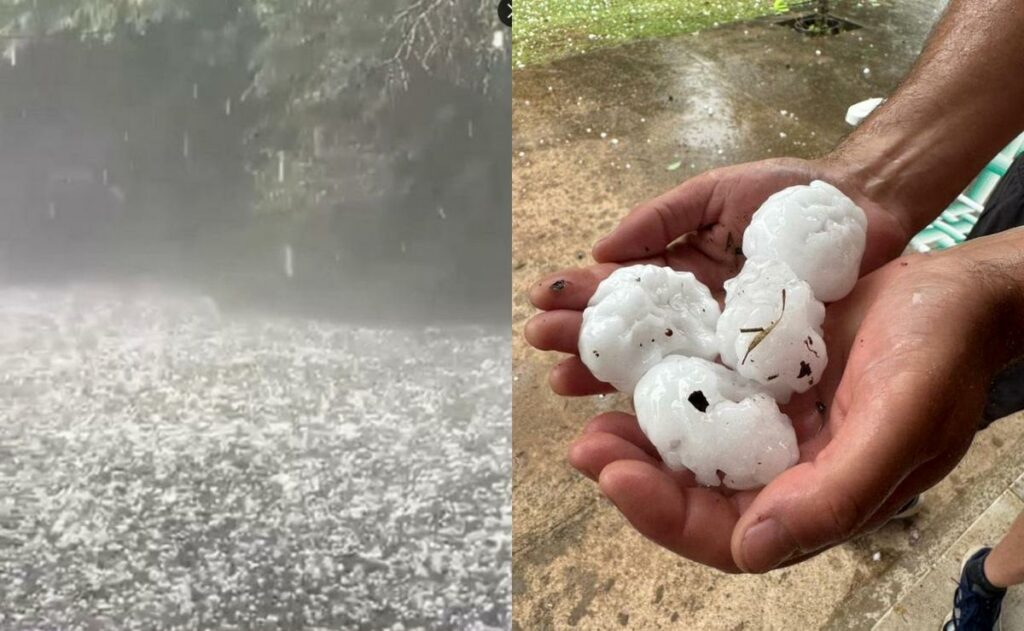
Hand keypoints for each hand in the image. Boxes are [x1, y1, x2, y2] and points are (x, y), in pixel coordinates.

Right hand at [525, 158, 909, 395]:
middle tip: (541, 346)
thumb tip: (601, 249)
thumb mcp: (716, 193)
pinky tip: (634, 408)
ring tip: (565, 380)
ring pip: (660, 363)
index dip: (582, 295)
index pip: (621, 287)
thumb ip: (661, 217)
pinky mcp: (761, 365)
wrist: (864, 208)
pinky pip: (714, 383)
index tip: (540, 301)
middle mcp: (696, 313)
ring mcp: (725, 342)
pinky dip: (674, 398)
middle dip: (583, 337)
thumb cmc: (790, 194)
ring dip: (609, 372)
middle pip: (631, 332)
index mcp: (681, 271)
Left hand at [567, 244, 1018, 571]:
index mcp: (818, 498)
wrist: (954, 292)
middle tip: (585, 448)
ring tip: (592, 419)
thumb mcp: (900, 426)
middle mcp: (785, 471)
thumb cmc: (941, 356)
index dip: (665, 516)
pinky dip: (662, 392)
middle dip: (635, 478)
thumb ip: (835, 496)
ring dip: (638, 439)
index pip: (727, 534)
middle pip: (694, 496)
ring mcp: (768, 426)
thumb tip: (751, 549)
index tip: (614, 477)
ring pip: (688, 449)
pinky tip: (627, 374)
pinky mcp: (757, 383)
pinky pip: (699, 397)